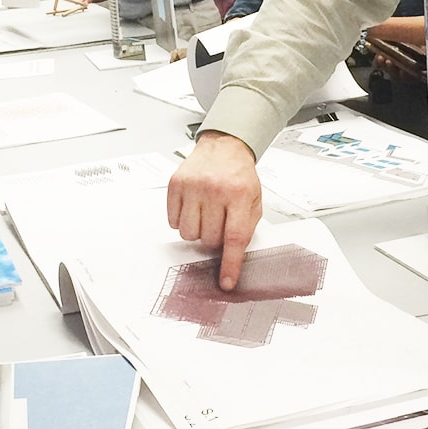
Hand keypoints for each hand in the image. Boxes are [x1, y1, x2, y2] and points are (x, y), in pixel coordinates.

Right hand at [168, 130, 261, 289]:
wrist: (224, 147)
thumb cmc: (239, 175)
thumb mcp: (254, 200)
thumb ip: (246, 228)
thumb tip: (234, 258)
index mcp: (239, 195)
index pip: (234, 238)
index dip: (230, 264)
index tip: (226, 282)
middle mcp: (215, 190)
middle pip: (208, 239)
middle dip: (214, 239)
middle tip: (219, 223)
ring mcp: (192, 186)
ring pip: (188, 234)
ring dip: (197, 231)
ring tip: (205, 215)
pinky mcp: (175, 184)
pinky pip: (173, 221)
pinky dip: (181, 220)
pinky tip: (192, 207)